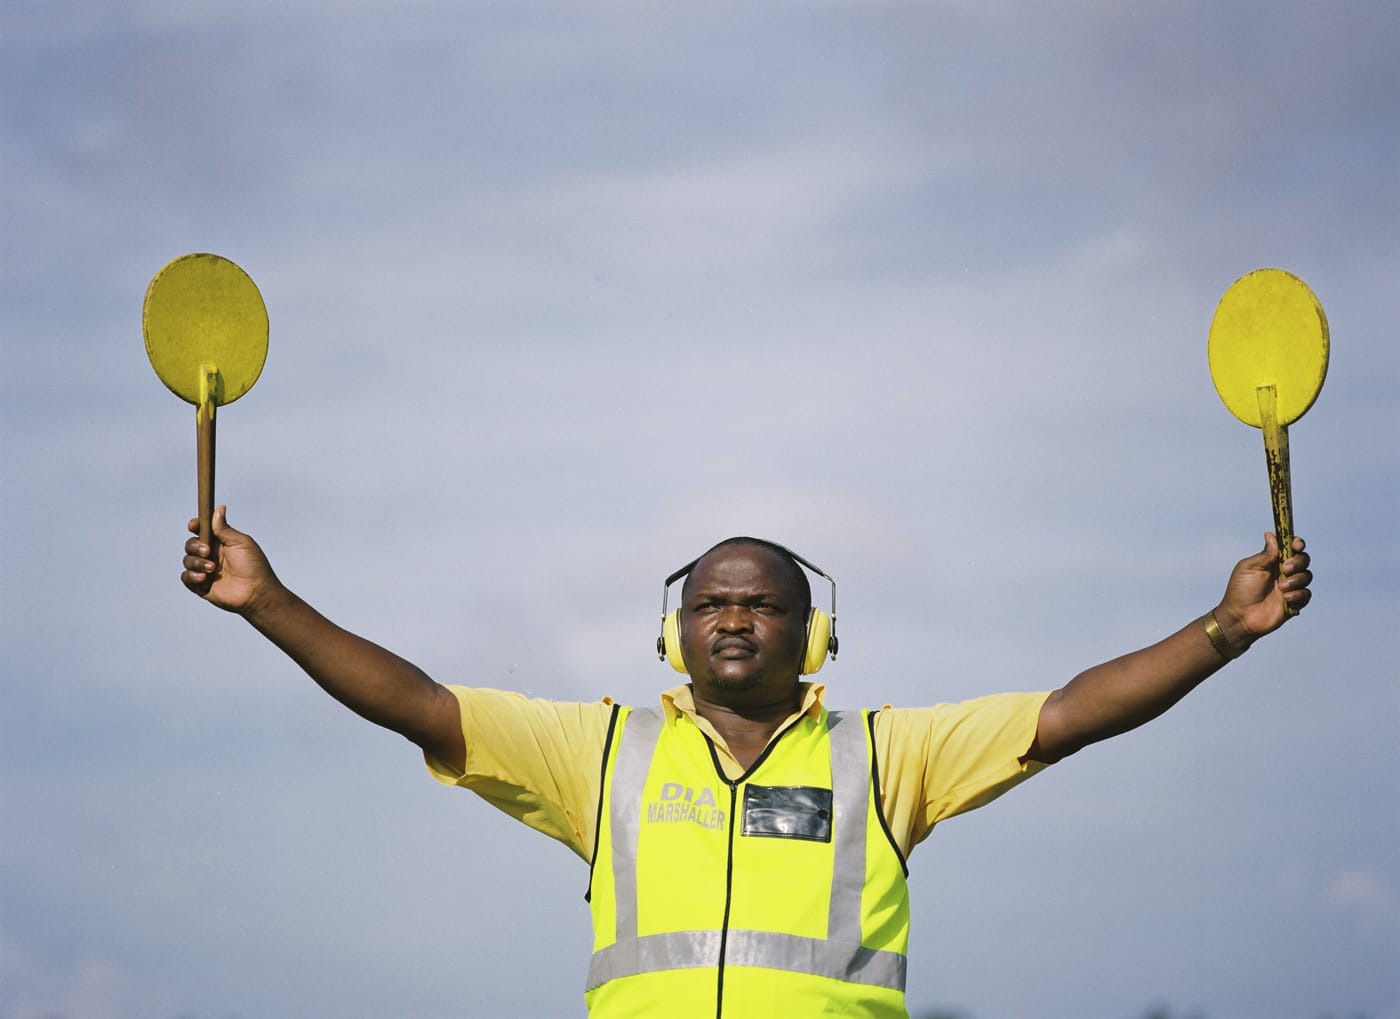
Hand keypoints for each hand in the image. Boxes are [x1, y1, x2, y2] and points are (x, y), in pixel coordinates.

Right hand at [182, 505, 281, 614]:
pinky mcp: (200, 586)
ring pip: (187, 560)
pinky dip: (191, 575)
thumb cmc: (254, 566)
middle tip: (208, 552)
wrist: (256, 592)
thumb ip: (224, 528)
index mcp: (220, 543)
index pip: (201, 531)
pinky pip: (185, 577)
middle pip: (190, 544)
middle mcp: (211, 555)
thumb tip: (219, 508)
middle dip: (195, 546)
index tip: (193, 525)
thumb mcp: (240, 542)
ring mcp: (205, 570)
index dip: (195, 526)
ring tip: (212, 569)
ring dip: (196, 563)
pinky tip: (204, 578)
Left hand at [1215, 533, 1312, 651]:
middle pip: (1304, 559)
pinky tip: (1285, 598)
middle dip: (1298, 561)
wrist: (1240, 616)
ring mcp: (1291, 587)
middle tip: (1284, 569)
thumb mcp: (1249, 567)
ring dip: (1296, 580)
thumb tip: (1271, 534)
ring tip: (1281, 587)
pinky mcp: (1295, 602)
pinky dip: (1298, 594)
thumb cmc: (1240, 590)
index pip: (1291, 547)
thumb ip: (1265, 553)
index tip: (1296, 545)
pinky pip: (1307, 593)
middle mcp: (1284, 572)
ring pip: (1307, 576)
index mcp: (1272, 561)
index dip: (1297, 543)